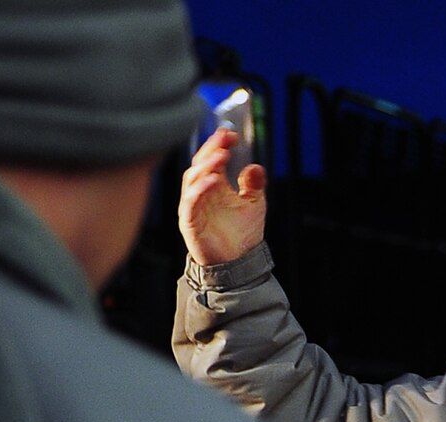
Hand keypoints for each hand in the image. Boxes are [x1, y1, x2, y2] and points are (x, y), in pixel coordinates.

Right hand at [179, 127, 267, 266]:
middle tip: (225, 140)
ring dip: (207, 165)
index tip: (231, 134)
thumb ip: (254, 185)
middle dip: (211, 149)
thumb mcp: (254, 205)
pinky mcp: (189, 221)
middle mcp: (200, 192)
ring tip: (222, 154)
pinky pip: (191, 201)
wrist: (238, 264)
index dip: (218, 145)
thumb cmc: (242, 233)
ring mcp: (193, 205)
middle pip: (200, 164)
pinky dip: (200, 189)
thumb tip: (256, 166)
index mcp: (214, 185)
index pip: (212, 159)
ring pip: (192, 178)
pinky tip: (214, 179)